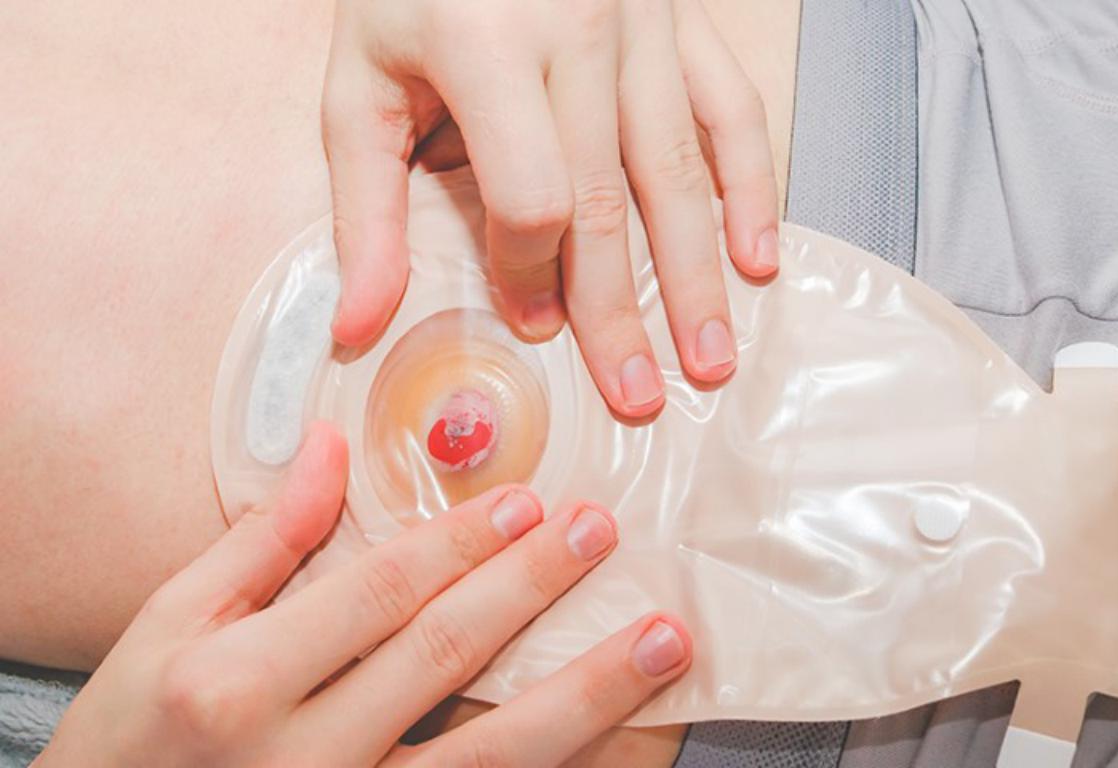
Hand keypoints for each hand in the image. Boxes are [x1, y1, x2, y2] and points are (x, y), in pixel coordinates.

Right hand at [37, 424, 691, 766]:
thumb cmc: (133, 737)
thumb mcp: (169, 629)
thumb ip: (259, 541)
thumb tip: (332, 447)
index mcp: (236, 684)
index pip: (377, 594)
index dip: (460, 543)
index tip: (526, 502)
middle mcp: (298, 758)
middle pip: (444, 658)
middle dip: (530, 587)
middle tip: (599, 533)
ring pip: (491, 754)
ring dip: (589, 694)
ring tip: (664, 642)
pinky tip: (623, 740)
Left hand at [323, 0, 778, 417]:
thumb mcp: (360, 84)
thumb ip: (364, 207)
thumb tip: (357, 326)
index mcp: (486, 46)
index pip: (530, 194)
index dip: (530, 273)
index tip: (531, 325)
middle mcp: (578, 30)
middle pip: (610, 200)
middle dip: (624, 311)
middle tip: (639, 397)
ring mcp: (644, 23)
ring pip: (680, 170)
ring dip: (698, 274)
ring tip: (712, 358)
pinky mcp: (683, 18)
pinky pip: (731, 109)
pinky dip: (751, 185)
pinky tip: (759, 258)